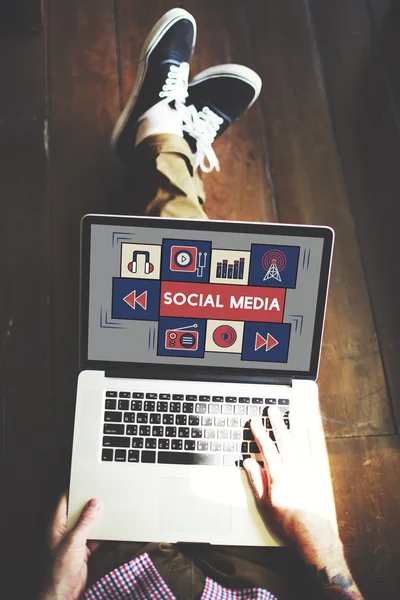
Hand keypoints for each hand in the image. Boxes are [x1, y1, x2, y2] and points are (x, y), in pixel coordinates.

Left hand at [39, 493, 101, 599]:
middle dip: (89, 504)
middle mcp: (63, 531)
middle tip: (101, 495)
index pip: (64, 501)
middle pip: (77, 511)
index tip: (86, 482)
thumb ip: (85, 522)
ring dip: (96, 519)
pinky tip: (109, 530)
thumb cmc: (60, 570)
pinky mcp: (81, 551)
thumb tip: (94, 504)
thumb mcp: (74, 541)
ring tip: (107, 510)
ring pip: (86, 524)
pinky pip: (93, 536)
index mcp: (56, 525)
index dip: (74, 490)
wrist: (63, 594)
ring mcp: (73, 541)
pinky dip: (101, 533)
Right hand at [244, 404, 339, 559]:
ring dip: (295, 424)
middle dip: (277, 422)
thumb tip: (249, 463)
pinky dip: (313, 436)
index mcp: (279, 476)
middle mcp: (295, 468)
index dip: (259, 433)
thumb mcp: (265, 505)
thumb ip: (257, 481)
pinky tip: (310, 428)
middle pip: (284, 439)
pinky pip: (317, 449)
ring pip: (301, 441)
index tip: (254, 422)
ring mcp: (310, 469)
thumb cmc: (289, 523)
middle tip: (272, 409)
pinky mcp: (321, 473)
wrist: (314, 534)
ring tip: (291, 411)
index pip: (267, 448)